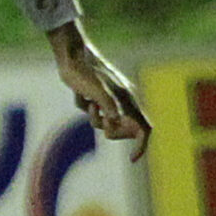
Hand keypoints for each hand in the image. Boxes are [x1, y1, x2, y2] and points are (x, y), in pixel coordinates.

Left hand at [48, 21, 150, 157]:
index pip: (144, 127)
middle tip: (102, 120)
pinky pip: (92, 112)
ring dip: (95, 118)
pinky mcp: (95, 96)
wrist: (70, 55)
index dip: (141, 145)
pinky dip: (85, 107)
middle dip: (112, 130)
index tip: (132, 159)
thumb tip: (115, 121)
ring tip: (89, 103)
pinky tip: (80, 94)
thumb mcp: (96, 90)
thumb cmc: (84, 71)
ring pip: (105, 122)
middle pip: (125, 128)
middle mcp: (122, 100)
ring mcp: (109, 98)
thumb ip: (108, 106)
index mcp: (128, 100)